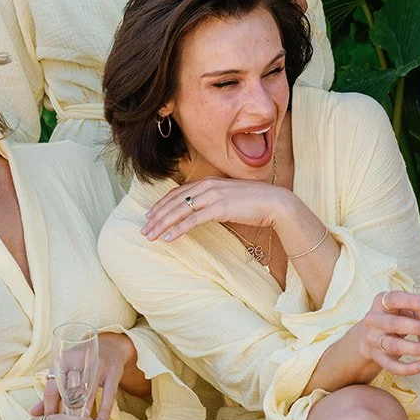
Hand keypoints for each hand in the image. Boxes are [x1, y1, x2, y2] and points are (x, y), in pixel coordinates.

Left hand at [42, 332, 142, 419]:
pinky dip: (104, 412)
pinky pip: (108, 396)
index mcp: (63, 362)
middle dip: (65, 415)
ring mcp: (97, 366)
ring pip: (87, 395)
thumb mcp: (66, 371)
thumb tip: (34, 413)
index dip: (49, 409)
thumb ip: (52, 391)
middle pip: (68, 393)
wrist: (112, 344)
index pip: (52, 388)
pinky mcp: (113, 372)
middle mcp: (79, 362)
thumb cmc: (83, 361)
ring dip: (83, 415)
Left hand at [143, 177, 287, 242]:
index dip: (161, 204)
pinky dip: (178, 229)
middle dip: (156, 216)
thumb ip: (215, 200)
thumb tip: (203, 210)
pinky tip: (168, 238)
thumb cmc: (256, 202)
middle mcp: (208, 186)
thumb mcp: (230, 197)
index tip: (150, 215)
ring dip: (162, 224)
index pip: (177, 192)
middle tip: (143, 228)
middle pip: (174, 201)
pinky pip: (193, 220)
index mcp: (209, 182)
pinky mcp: (219, 209)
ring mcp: (213, 196)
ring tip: (150, 236)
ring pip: (179, 210)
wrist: (275, 203)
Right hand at [355, 291, 419, 376]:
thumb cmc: (395, 318)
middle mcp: (374, 320)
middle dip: (418, 328)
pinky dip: (409, 368)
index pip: (395, 299)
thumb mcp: (410, 312)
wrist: (368, 336)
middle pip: (394, 324)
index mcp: (382, 302)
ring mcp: (374, 340)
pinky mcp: (377, 357)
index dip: (412, 301)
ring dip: (417, 349)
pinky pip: (391, 366)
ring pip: (394, 346)